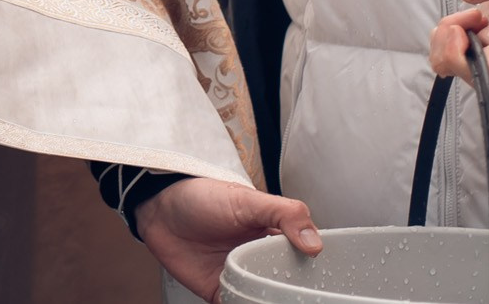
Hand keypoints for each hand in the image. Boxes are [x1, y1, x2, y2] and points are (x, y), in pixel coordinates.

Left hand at [135, 176, 321, 302]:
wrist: (158, 209)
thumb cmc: (201, 197)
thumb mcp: (246, 200)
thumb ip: (283, 213)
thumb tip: (314, 242)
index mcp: (273, 235)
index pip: (305, 257)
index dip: (317, 269)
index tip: (330, 283)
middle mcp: (260, 258)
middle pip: (289, 284)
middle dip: (298, 294)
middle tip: (307, 299)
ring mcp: (241, 276)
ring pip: (267, 299)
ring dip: (273, 302)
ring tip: (278, 303)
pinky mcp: (220, 292)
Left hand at [430, 0, 488, 82]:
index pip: (487, 70)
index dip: (460, 58)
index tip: (459, 29)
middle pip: (464, 72)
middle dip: (447, 44)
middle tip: (462, 16)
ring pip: (453, 65)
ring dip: (444, 40)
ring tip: (462, 16)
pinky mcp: (481, 46)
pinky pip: (452, 55)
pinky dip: (445, 39)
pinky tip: (459, 20)